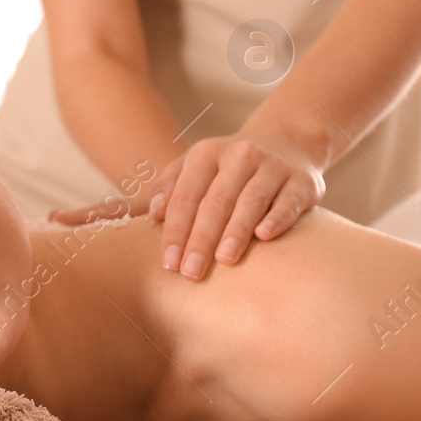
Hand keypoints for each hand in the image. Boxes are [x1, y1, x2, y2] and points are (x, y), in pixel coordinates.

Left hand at [52, 134, 323, 280]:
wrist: (286, 146)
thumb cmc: (223, 173)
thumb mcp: (186, 176)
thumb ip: (156, 195)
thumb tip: (119, 217)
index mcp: (201, 157)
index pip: (182, 195)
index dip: (173, 229)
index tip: (166, 263)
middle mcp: (235, 157)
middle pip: (213, 201)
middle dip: (200, 238)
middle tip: (189, 274)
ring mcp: (269, 167)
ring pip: (250, 199)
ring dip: (235, 229)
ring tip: (225, 260)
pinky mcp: (302, 182)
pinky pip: (288, 201)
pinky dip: (276, 218)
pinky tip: (264, 237)